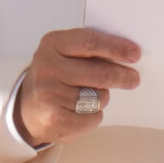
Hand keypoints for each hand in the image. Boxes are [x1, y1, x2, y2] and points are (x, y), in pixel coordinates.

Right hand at [14, 27, 140, 146]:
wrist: (28, 107)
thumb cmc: (56, 74)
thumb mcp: (66, 52)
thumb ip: (92, 50)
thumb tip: (129, 55)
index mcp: (52, 44)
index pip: (89, 43)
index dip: (116, 48)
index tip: (135, 54)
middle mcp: (47, 68)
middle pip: (99, 73)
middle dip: (122, 76)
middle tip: (134, 79)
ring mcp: (48, 95)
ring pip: (98, 97)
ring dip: (102, 97)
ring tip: (89, 95)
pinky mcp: (54, 119)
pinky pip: (92, 117)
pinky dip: (94, 115)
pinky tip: (81, 111)